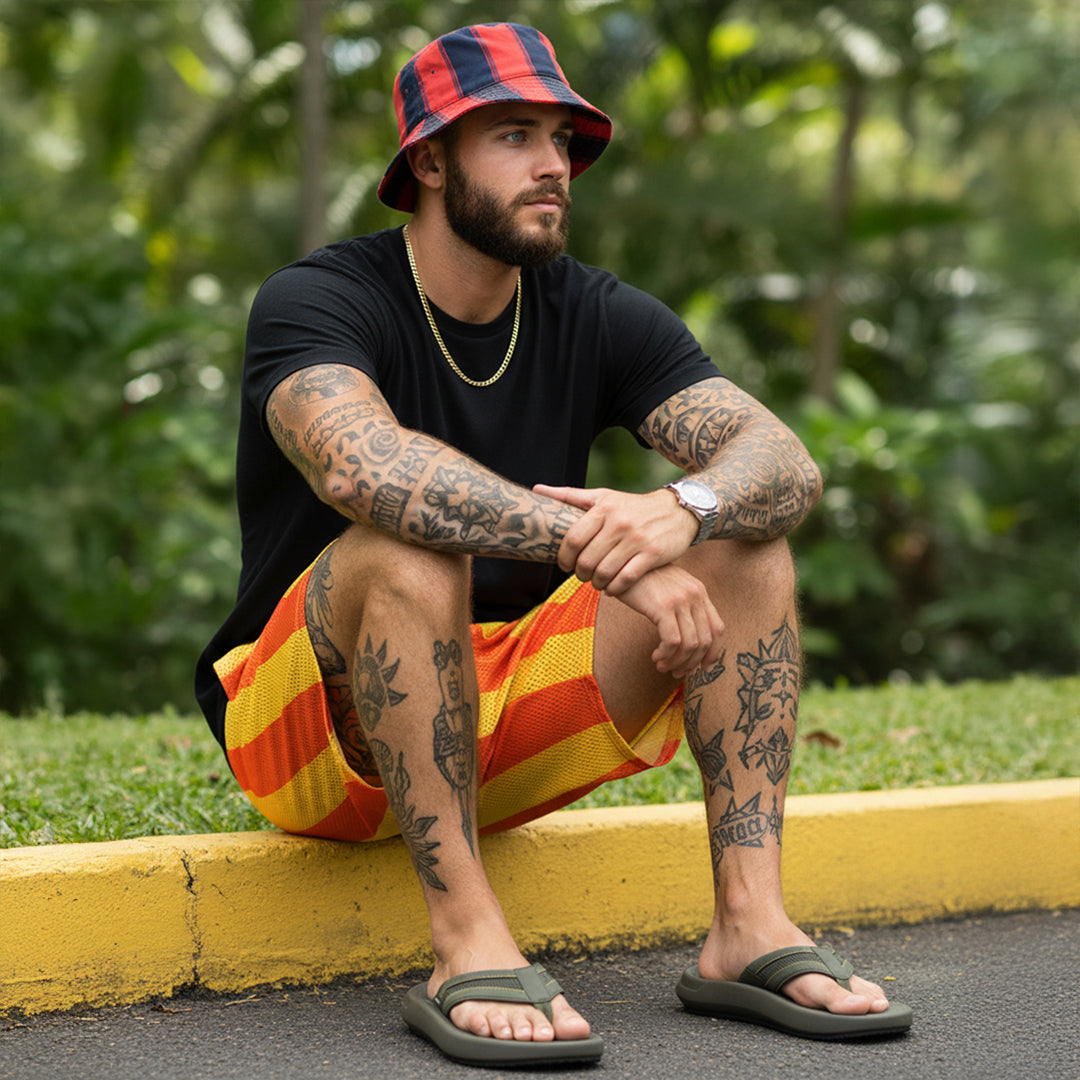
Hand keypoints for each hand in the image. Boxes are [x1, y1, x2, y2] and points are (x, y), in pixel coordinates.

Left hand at [533, 484, 696, 595]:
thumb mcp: (603, 496)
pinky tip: (613, 588)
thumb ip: (569, 496)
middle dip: (580, 574)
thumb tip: (536, 489)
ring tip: (597, 583)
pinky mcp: (652, 554)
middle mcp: (619, 523)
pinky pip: (626, 579)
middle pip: (587, 559)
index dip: (564, 557)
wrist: (677, 510)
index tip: (565, 565)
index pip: (573, 539)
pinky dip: (615, 589)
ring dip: (596, 584)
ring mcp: (636, 539)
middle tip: (582, 576)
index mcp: (603, 509)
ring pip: (604, 572)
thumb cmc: (632, 506)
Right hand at [615, 564, 724, 678]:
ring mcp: (681, 600)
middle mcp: (695, 595)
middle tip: (676, 672)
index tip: (702, 668)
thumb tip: (687, 641)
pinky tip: (656, 656)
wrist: (620, 561)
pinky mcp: (663, 606)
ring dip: (677, 662)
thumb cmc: (641, 578)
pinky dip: (666, 655)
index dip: (713, 653)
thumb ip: (682, 607)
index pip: (717, 629)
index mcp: (699, 591)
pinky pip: (672, 641)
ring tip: (662, 666)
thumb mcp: (668, 588)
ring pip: (690, 645)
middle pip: (705, 641)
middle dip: (691, 663)